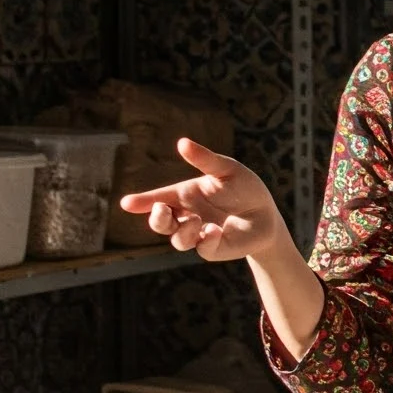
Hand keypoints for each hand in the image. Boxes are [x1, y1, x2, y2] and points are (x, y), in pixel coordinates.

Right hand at [119, 138, 288, 262]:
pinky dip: (206, 239)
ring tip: (197, 221)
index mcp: (185, 195)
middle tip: (163, 210)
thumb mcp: (226, 169)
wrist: (266, 213)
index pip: (158, 199)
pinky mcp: (213, 248)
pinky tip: (215, 230)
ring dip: (183, 230)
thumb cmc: (244, 188)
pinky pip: (202, 249)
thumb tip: (182, 142)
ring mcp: (198, 234)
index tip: (127, 203)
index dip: (142, 201)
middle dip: (156, 218)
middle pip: (160, 222)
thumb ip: (205, 159)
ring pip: (177, 239)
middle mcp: (187, 216)